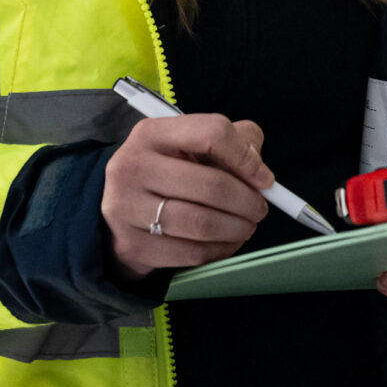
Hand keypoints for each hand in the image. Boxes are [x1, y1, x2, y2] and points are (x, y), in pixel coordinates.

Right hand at [102, 114, 272, 277]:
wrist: (122, 210)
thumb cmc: (169, 172)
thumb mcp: (193, 145)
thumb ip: (235, 141)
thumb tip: (260, 173)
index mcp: (152, 133)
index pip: (211, 134)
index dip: (246, 157)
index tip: (264, 179)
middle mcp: (133, 166)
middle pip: (211, 185)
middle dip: (248, 201)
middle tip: (260, 209)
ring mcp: (127, 208)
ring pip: (202, 224)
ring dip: (237, 229)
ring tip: (246, 226)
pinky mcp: (132, 245)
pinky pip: (191, 253)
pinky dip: (220, 250)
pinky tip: (226, 242)